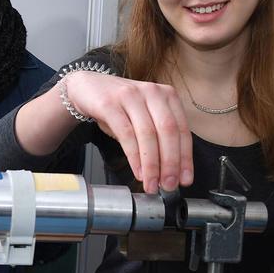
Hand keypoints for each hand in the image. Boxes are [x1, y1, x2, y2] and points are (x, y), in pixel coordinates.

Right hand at [64, 71, 192, 192]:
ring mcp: (131, 96)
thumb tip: (170, 171)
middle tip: (169, 185)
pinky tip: (138, 171)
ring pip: (148, 134)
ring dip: (152, 164)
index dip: (185, 158)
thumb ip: (159, 137)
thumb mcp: (145, 116)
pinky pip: (126, 134)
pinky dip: (134, 157)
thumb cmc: (119, 106)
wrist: (87, 87)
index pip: (182, 130)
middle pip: (168, 131)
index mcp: (167, 96)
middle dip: (170, 163)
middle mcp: (152, 92)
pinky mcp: (110, 104)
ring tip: (151, 183)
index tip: (185, 179)